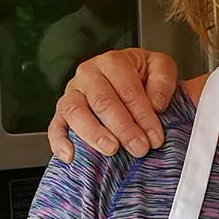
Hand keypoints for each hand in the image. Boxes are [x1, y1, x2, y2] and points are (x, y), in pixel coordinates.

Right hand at [47, 48, 179, 161]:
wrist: (128, 76)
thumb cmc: (142, 75)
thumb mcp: (160, 67)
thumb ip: (163, 81)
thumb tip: (156, 104)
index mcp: (113, 62)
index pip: (127, 90)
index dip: (143, 115)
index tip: (155, 136)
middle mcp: (88, 75)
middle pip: (102, 102)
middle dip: (123, 128)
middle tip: (139, 148)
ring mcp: (72, 93)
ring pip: (76, 113)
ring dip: (94, 134)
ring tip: (111, 149)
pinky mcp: (62, 112)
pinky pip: (55, 126)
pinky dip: (59, 142)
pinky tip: (70, 156)